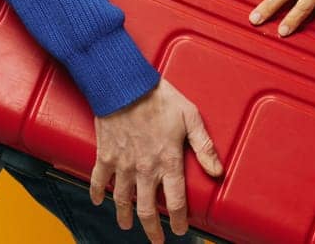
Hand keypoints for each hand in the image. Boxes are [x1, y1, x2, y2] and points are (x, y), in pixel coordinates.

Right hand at [91, 78, 222, 242]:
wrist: (125, 85)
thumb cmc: (159, 98)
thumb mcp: (191, 117)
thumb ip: (204, 146)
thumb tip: (217, 171)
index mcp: (168, 161)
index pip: (176, 201)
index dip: (179, 220)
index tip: (180, 230)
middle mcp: (145, 169)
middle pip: (148, 209)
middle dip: (152, 229)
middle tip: (156, 240)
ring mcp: (123, 164)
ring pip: (123, 200)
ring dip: (125, 216)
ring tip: (127, 226)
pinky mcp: (105, 156)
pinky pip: (98, 180)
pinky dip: (97, 193)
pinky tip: (98, 201)